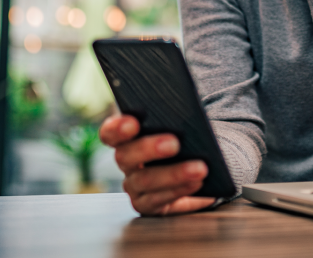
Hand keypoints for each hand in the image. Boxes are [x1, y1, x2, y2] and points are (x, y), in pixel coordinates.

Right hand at [100, 115, 215, 215]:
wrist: (202, 170)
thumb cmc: (186, 139)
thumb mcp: (180, 125)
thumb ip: (174, 117)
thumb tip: (184, 107)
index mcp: (128, 137)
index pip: (111, 132)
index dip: (117, 128)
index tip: (133, 123)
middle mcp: (127, 162)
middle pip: (125, 156)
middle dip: (149, 148)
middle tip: (175, 143)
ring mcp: (135, 185)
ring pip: (144, 180)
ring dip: (174, 174)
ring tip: (200, 168)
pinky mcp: (148, 205)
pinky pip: (158, 200)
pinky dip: (179, 190)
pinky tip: (196, 182)